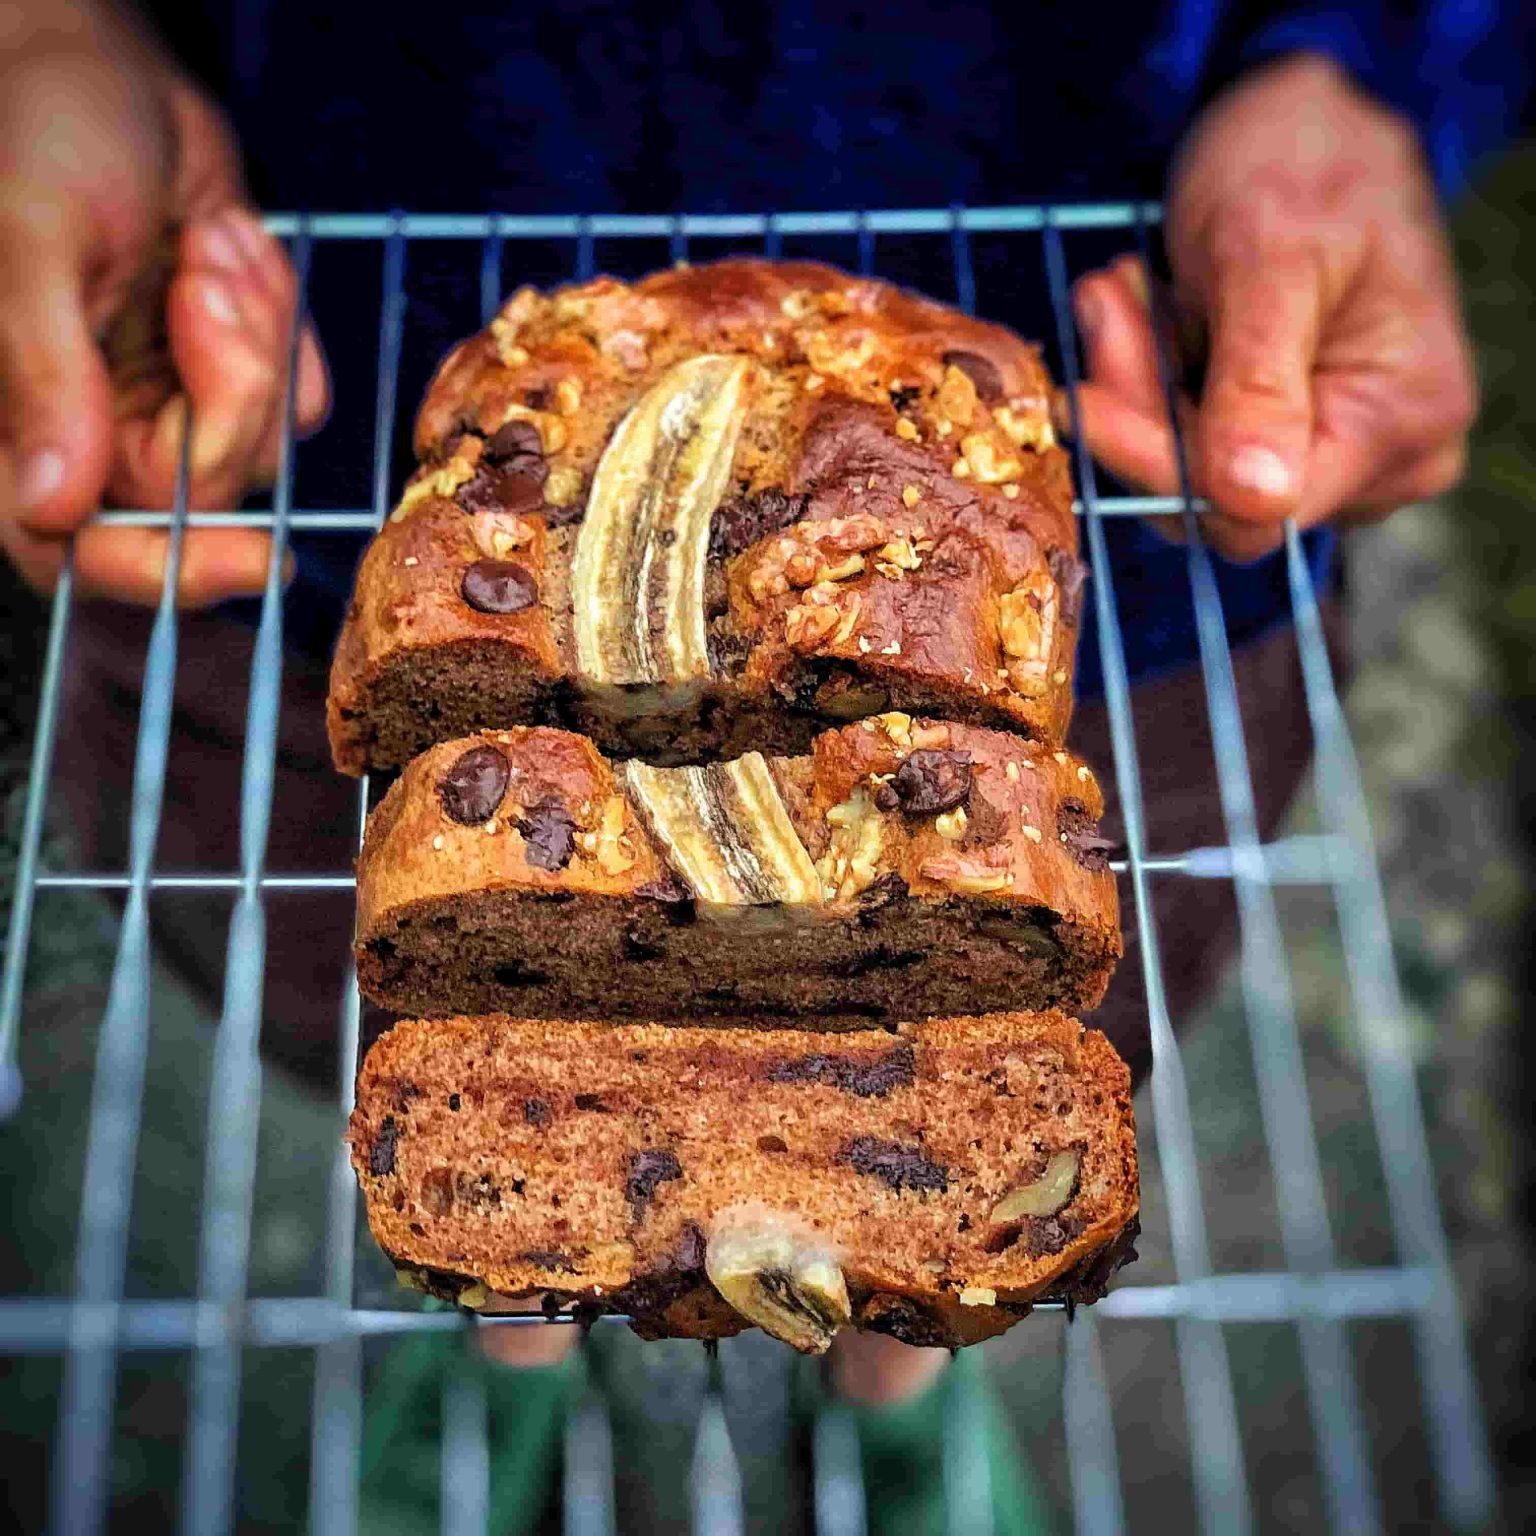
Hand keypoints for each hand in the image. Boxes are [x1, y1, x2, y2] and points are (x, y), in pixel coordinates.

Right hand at [0, 2, 327, 604]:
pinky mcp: (230, 372)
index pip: (80, 552)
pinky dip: (284, 316)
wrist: (101, 65)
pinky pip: (300, 393)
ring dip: (255, 334)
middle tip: (201, 278)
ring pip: (263, 443)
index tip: (256, 560)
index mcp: (15, 422)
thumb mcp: (30, 240)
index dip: (165, 572)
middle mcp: (90, 432)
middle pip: (205, 493)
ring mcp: (166, 406)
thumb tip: (52, 510)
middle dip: (230, 389)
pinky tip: (226, 243)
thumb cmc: (35, 126)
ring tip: (203, 244)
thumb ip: (41, 376)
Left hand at [1068, 52, 1476, 561]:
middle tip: (1102, 299)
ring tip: (1120, 286)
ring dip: (1138, 378)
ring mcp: (1331, 445)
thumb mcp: (1273, 257)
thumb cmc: (1307, 160)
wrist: (1307, 116)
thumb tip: (1255, 500)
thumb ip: (1260, 383)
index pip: (1256, 510)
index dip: (1158, 465)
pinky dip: (1152, 373)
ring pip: (1190, 465)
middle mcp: (1380, 457)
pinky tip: (1142, 300)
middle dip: (1143, 403)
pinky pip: (1191, 435)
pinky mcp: (1281, 427)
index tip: (1081, 398)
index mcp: (1403, 422)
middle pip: (1215, 493)